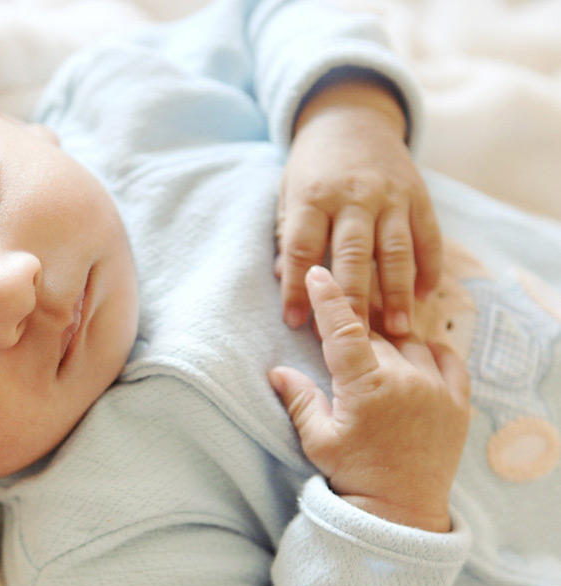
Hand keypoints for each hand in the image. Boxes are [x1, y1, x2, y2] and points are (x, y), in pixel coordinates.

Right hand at [269, 267, 468, 531]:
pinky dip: (432, 352)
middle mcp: (405, 379)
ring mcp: (436, 389)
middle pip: (375, 334)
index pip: (344, 329)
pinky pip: (449, 359)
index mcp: (366, 387)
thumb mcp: (318, 439)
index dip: (329, 297)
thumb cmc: (354, 476)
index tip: (318, 272)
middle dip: (356, 334)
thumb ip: (301, 399)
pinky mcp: (458, 403)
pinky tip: (417, 356)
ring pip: (410, 343)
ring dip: (391, 344)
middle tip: (342, 343)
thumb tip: (277, 371)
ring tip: (377, 360)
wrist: (400, 512)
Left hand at [276, 78, 441, 335]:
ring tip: (400, 330)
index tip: (295, 322)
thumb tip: (285, 279)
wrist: (350, 117)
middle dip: (354, 299)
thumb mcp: (288, 193)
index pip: (303, 248)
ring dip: (398, 293)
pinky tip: (425, 296)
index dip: (297, 288)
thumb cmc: (312, 168)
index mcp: (313, 196)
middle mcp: (354, 196)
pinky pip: (427, 235)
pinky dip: (428, 267)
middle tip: (356, 339)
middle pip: (353, 254)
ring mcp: (390, 195)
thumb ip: (289, 235)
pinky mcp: (418, 195)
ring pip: (396, 250)